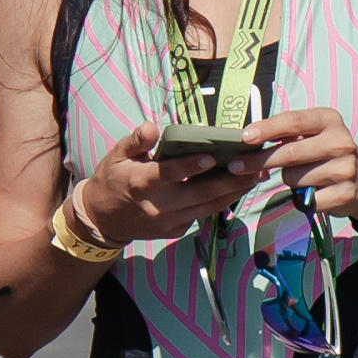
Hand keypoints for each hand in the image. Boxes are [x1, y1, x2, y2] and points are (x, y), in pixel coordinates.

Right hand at [74, 121, 262, 247]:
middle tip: (253, 167)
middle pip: (199, 194)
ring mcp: (168, 221)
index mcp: (141, 182)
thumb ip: (135, 141)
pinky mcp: (174, 230)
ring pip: (207, 207)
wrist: (102, 220)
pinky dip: (220, 203)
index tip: (211, 157)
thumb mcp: (115, 156)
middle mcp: (157, 205)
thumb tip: (151, 127)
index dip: (190, 167)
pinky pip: (201, 216)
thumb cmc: (112, 180)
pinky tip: (236, 190)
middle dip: (229, 181)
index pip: (169, 174)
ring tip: (255, 177)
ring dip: (233, 193)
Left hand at [243, 107, 357, 224]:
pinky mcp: (344, 194)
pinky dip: (300, 198)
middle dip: (259, 161)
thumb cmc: (327, 153)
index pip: (293, 122)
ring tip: (302, 177)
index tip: (244, 137)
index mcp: (329, 120)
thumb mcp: (313, 134)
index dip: (266, 129)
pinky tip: (312, 192)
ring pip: (293, 178)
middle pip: (289, 153)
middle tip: (237, 166)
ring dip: (288, 180)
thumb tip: (248, 140)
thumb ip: (286, 133)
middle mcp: (340, 142)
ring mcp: (345, 169)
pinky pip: (305, 199)